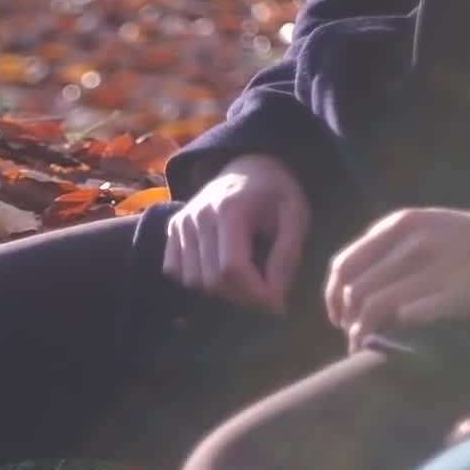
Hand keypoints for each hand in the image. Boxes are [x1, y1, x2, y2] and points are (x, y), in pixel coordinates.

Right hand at [163, 154, 309, 312]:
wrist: (249, 166)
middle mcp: (198, 216)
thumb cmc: (276, 193)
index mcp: (231, 210)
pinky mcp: (173, 227)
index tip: (277, 302)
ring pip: (192, 281)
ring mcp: (182, 222)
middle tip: (265, 295)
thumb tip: (274, 300)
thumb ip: (286, 257)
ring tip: (246, 281)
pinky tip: (220, 269)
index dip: (255, 294)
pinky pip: (174, 270)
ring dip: (221, 292)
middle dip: (242, 297)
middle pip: (212, 280)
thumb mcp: (295, 217)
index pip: (232, 268)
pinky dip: (197, 280)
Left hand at [323, 207, 469, 350]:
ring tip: (364, 346)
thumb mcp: (422, 227)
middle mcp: (412, 243)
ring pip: (375, 306)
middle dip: (346, 321)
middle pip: (356, 290)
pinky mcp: (456, 294)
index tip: (338, 318)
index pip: (344, 266)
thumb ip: (386, 249)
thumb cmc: (465, 239)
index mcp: (399, 225)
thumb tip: (349, 290)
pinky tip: (391, 344)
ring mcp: (434, 268)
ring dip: (362, 333)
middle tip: (351, 338)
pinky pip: (409, 316)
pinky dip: (392, 332)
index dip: (332, 297)